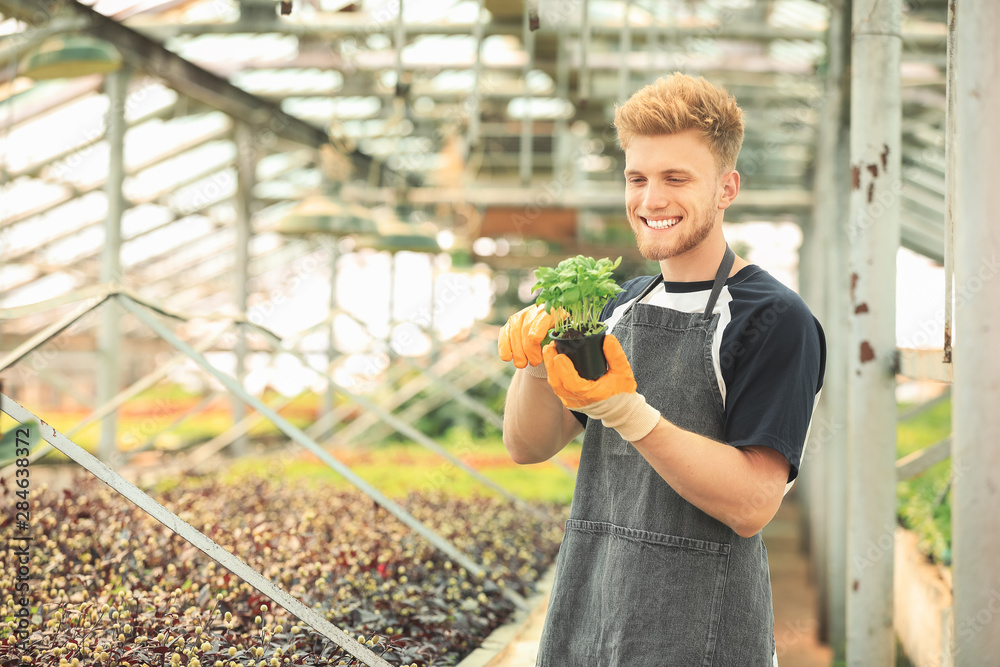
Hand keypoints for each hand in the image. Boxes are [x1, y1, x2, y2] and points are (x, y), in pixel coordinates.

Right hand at [498, 304, 554, 369]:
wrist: (548, 333)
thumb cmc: (557, 337)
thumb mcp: (562, 337)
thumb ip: (557, 341)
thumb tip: (550, 348)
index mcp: (550, 312)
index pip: (540, 323)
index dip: (537, 337)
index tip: (539, 354)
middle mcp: (533, 311)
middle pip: (526, 330)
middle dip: (529, 350)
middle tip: (534, 363)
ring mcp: (519, 317)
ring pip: (514, 334)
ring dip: (517, 353)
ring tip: (523, 364)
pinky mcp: (508, 325)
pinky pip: (503, 336)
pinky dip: (504, 349)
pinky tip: (509, 358)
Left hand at [543, 335, 661, 442]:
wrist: (618, 409)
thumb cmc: (621, 391)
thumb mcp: (623, 372)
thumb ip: (616, 356)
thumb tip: (608, 338)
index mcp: (591, 394)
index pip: (572, 383)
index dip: (564, 369)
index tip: (559, 355)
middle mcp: (578, 400)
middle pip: (558, 383)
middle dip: (551, 364)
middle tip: (549, 346)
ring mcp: (571, 402)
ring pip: (555, 385)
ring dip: (550, 368)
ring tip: (549, 350)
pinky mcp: (568, 401)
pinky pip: (557, 387)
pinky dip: (553, 373)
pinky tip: (552, 360)